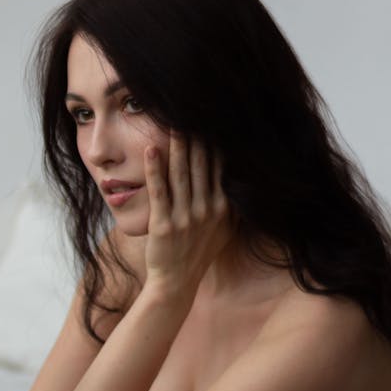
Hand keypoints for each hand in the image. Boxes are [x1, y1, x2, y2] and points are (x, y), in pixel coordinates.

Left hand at [143, 132, 232, 296]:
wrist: (177, 282)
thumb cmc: (199, 253)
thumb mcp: (224, 230)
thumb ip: (231, 204)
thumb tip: (240, 176)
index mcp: (223, 208)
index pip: (220, 167)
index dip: (216, 142)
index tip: (211, 117)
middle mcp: (207, 211)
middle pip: (201, 165)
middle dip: (196, 136)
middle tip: (190, 108)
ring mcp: (185, 218)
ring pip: (181, 174)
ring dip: (177, 146)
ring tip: (171, 121)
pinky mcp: (162, 225)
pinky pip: (159, 191)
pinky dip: (154, 169)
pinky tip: (150, 150)